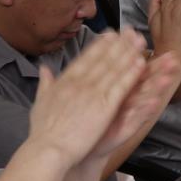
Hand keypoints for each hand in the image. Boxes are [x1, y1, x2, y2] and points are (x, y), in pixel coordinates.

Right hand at [26, 29, 148, 165]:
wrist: (47, 150)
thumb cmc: (43, 132)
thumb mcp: (39, 103)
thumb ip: (45, 83)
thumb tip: (43, 69)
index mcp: (65, 82)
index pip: (85, 59)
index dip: (99, 45)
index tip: (110, 34)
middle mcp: (79, 83)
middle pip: (102, 59)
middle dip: (118, 43)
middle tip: (131, 31)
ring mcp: (92, 93)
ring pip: (114, 68)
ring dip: (128, 53)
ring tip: (140, 41)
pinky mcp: (104, 106)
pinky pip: (121, 86)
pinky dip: (131, 73)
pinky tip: (141, 63)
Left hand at [86, 48, 180, 163]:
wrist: (85, 146)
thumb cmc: (90, 119)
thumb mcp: (90, 93)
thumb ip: (96, 73)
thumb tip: (96, 54)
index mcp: (119, 87)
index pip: (132, 67)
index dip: (139, 54)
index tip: (146, 39)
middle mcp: (128, 99)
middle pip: (145, 80)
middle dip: (159, 68)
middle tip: (173, 57)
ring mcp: (129, 114)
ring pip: (146, 97)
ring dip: (158, 87)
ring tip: (170, 77)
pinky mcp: (128, 129)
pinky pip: (138, 118)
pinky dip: (146, 111)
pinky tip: (155, 103)